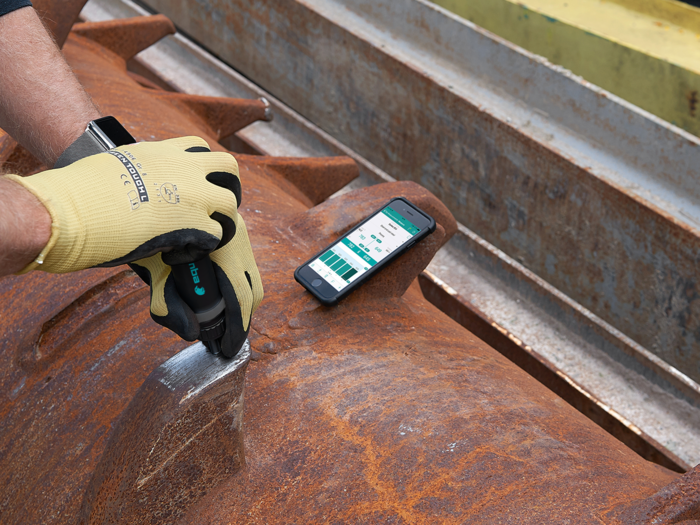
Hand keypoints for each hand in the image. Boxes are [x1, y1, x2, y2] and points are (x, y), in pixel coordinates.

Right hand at [4, 136, 239, 272]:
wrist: (71, 210)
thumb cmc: (80, 192)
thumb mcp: (117, 165)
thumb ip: (139, 173)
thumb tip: (140, 191)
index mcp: (163, 151)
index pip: (198, 148)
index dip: (201, 169)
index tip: (191, 186)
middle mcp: (184, 167)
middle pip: (228, 167)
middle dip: (226, 188)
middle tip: (212, 210)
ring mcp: (193, 194)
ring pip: (231, 203)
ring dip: (219, 221)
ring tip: (198, 237)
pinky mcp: (193, 223)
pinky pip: (216, 236)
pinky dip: (202, 248)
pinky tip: (178, 254)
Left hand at [131, 214, 263, 356]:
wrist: (131, 201)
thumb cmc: (140, 235)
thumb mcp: (153, 272)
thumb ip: (169, 305)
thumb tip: (192, 333)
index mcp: (222, 245)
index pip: (241, 295)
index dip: (238, 327)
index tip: (229, 348)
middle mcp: (235, 234)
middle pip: (253, 287)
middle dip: (244, 318)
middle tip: (228, 341)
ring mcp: (235, 228)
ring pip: (251, 274)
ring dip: (240, 301)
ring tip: (222, 323)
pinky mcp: (231, 227)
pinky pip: (243, 262)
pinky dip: (235, 284)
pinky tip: (219, 296)